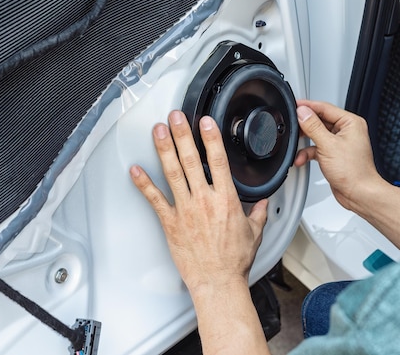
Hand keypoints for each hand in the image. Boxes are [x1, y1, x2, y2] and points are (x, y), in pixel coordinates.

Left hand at [130, 111, 267, 292]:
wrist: (218, 282)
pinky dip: (144, 184)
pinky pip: (155, 199)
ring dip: (164, 149)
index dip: (211, 138)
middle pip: (191, 160)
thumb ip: (257, 212)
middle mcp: (204, 200)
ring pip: (173, 173)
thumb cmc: (234, 260)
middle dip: (182, 135)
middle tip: (175, 117)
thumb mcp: (254, 232)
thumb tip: (263, 202)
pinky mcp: (171, 223)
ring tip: (158, 131)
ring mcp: (185, 210)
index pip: (218, 160)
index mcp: (225, 199)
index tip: (205, 122)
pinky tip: (136, 170)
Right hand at [293, 100, 382, 211]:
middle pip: (320, 121)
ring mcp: (340, 143)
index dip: (308, 106)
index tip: (295, 105)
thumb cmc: (353, 172)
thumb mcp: (328, 145)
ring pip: (317, 135)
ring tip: (296, 146)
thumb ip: (313, 127)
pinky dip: (308, 153)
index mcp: (350, 123)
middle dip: (305, 126)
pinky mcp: (334, 154)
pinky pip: (317, 148)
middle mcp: (347, 131)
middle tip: (293, 126)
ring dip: (305, 142)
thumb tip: (302, 113)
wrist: (359, 193)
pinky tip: (301, 158)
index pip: (325, 108)